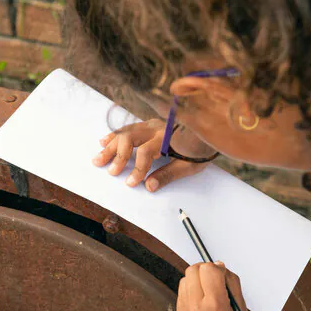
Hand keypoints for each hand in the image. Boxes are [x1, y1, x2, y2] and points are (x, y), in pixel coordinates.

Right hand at [92, 119, 212, 191]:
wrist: (211, 129)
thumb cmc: (201, 148)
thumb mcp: (189, 165)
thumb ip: (168, 175)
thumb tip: (149, 186)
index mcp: (167, 138)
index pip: (145, 153)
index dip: (137, 169)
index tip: (131, 182)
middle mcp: (157, 128)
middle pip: (130, 138)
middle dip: (118, 155)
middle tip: (111, 171)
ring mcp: (152, 124)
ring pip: (126, 132)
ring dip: (111, 145)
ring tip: (99, 158)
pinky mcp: (150, 124)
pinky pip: (129, 127)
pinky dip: (116, 134)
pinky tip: (105, 141)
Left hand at [177, 262, 255, 310]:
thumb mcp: (241, 306)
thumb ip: (230, 282)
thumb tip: (219, 266)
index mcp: (215, 304)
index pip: (208, 269)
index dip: (217, 269)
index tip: (223, 276)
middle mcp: (196, 309)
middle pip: (192, 271)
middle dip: (204, 272)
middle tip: (215, 280)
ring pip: (184, 282)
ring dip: (196, 282)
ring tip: (208, 294)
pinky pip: (181, 297)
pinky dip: (190, 295)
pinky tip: (202, 305)